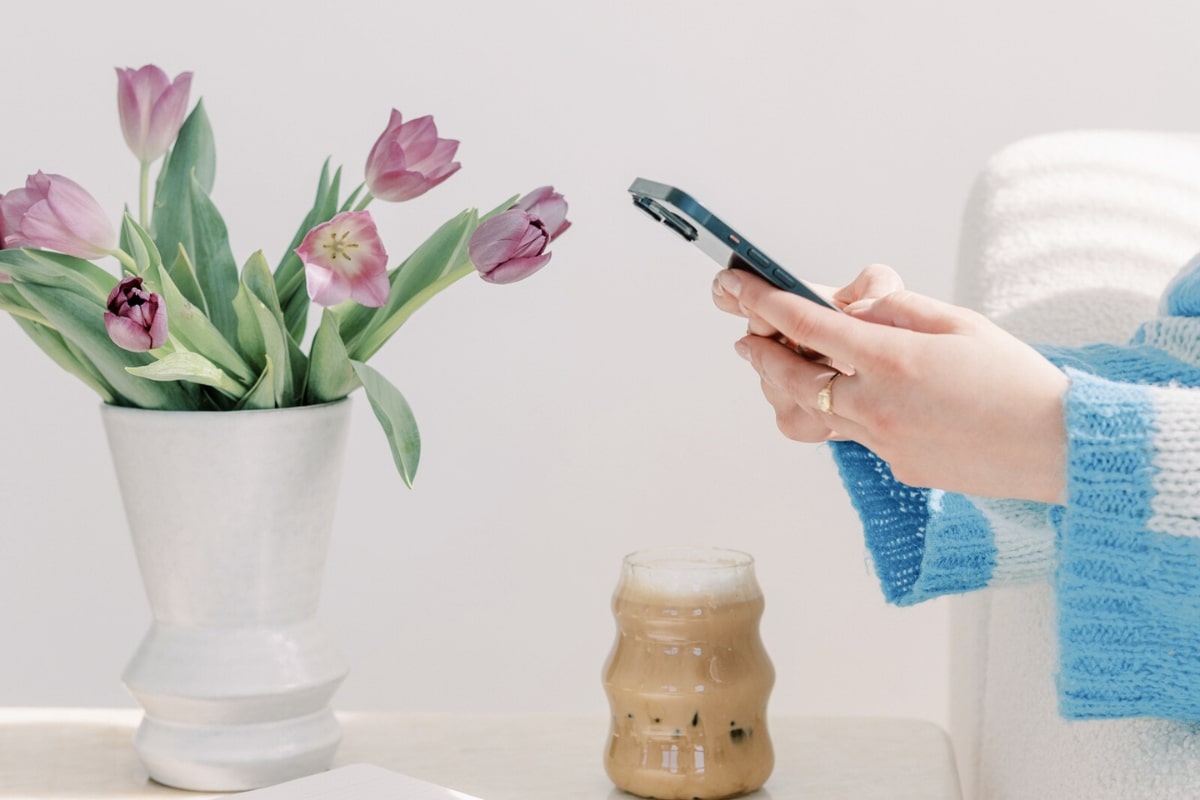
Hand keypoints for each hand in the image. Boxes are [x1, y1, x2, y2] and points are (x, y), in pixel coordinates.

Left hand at [714, 267, 1068, 503]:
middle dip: (760, 355)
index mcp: (891, 361)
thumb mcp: (959, 322)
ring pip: (809, 416)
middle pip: (789, 380)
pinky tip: (850, 396)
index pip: (807, 326)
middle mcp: (876, 406)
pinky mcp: (896, 465)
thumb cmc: (1017, 379)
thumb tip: (853, 303)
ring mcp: (882, 443)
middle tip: (744, 337)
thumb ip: (896, 309)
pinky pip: (850, 436)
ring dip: (786, 390)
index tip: (738, 288)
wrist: (1060, 447)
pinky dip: (837, 412)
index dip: (764, 304)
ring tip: (781, 368)